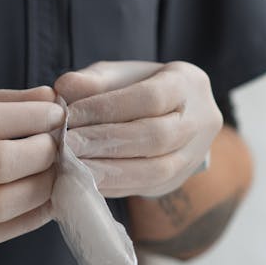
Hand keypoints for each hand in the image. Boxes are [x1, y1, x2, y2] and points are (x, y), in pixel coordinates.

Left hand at [54, 61, 221, 198]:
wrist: (167, 116)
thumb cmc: (136, 88)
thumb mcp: (117, 75)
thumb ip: (93, 80)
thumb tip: (64, 87)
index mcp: (189, 83)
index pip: (151, 98)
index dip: (108, 108)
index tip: (71, 114)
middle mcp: (201, 121)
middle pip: (157, 137)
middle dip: (107, 142)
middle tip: (67, 144)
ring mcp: (194, 156)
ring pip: (156, 170)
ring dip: (109, 170)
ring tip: (72, 166)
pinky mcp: (177, 182)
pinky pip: (145, 189)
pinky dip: (112, 186)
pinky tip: (84, 181)